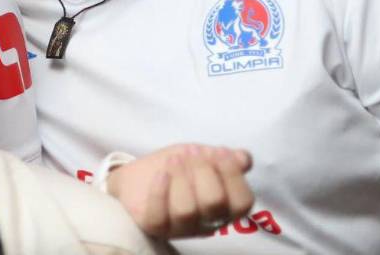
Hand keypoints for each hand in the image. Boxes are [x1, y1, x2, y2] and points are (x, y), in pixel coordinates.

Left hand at [107, 144, 253, 237]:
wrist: (135, 177)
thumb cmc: (175, 168)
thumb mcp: (201, 157)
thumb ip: (224, 158)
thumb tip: (243, 158)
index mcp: (225, 208)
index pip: (242, 202)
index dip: (232, 174)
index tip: (219, 151)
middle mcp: (207, 223)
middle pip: (214, 202)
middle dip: (203, 170)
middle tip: (191, 152)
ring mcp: (180, 228)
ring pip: (186, 210)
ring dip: (180, 177)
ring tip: (173, 160)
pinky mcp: (154, 227)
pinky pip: (158, 216)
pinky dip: (160, 192)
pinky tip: (160, 174)